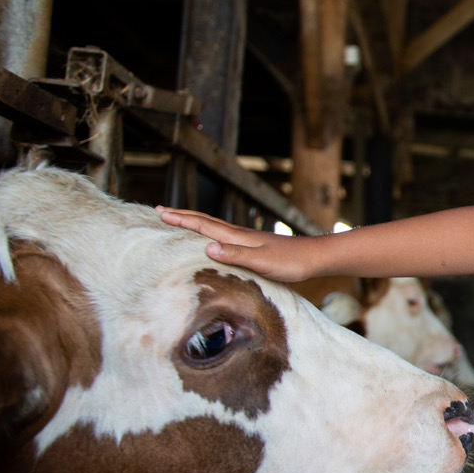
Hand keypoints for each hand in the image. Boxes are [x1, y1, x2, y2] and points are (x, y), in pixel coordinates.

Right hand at [155, 207, 317, 281]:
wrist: (314, 258)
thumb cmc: (290, 262)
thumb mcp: (262, 262)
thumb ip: (236, 255)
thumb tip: (207, 247)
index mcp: (237, 237)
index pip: (202, 226)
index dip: (180, 220)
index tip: (159, 213)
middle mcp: (239, 234)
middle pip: (205, 221)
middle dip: (181, 216)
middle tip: (159, 210)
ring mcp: (246, 238)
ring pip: (213, 226)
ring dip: (193, 221)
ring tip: (178, 219)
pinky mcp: (253, 245)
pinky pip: (223, 235)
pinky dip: (209, 231)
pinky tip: (211, 237)